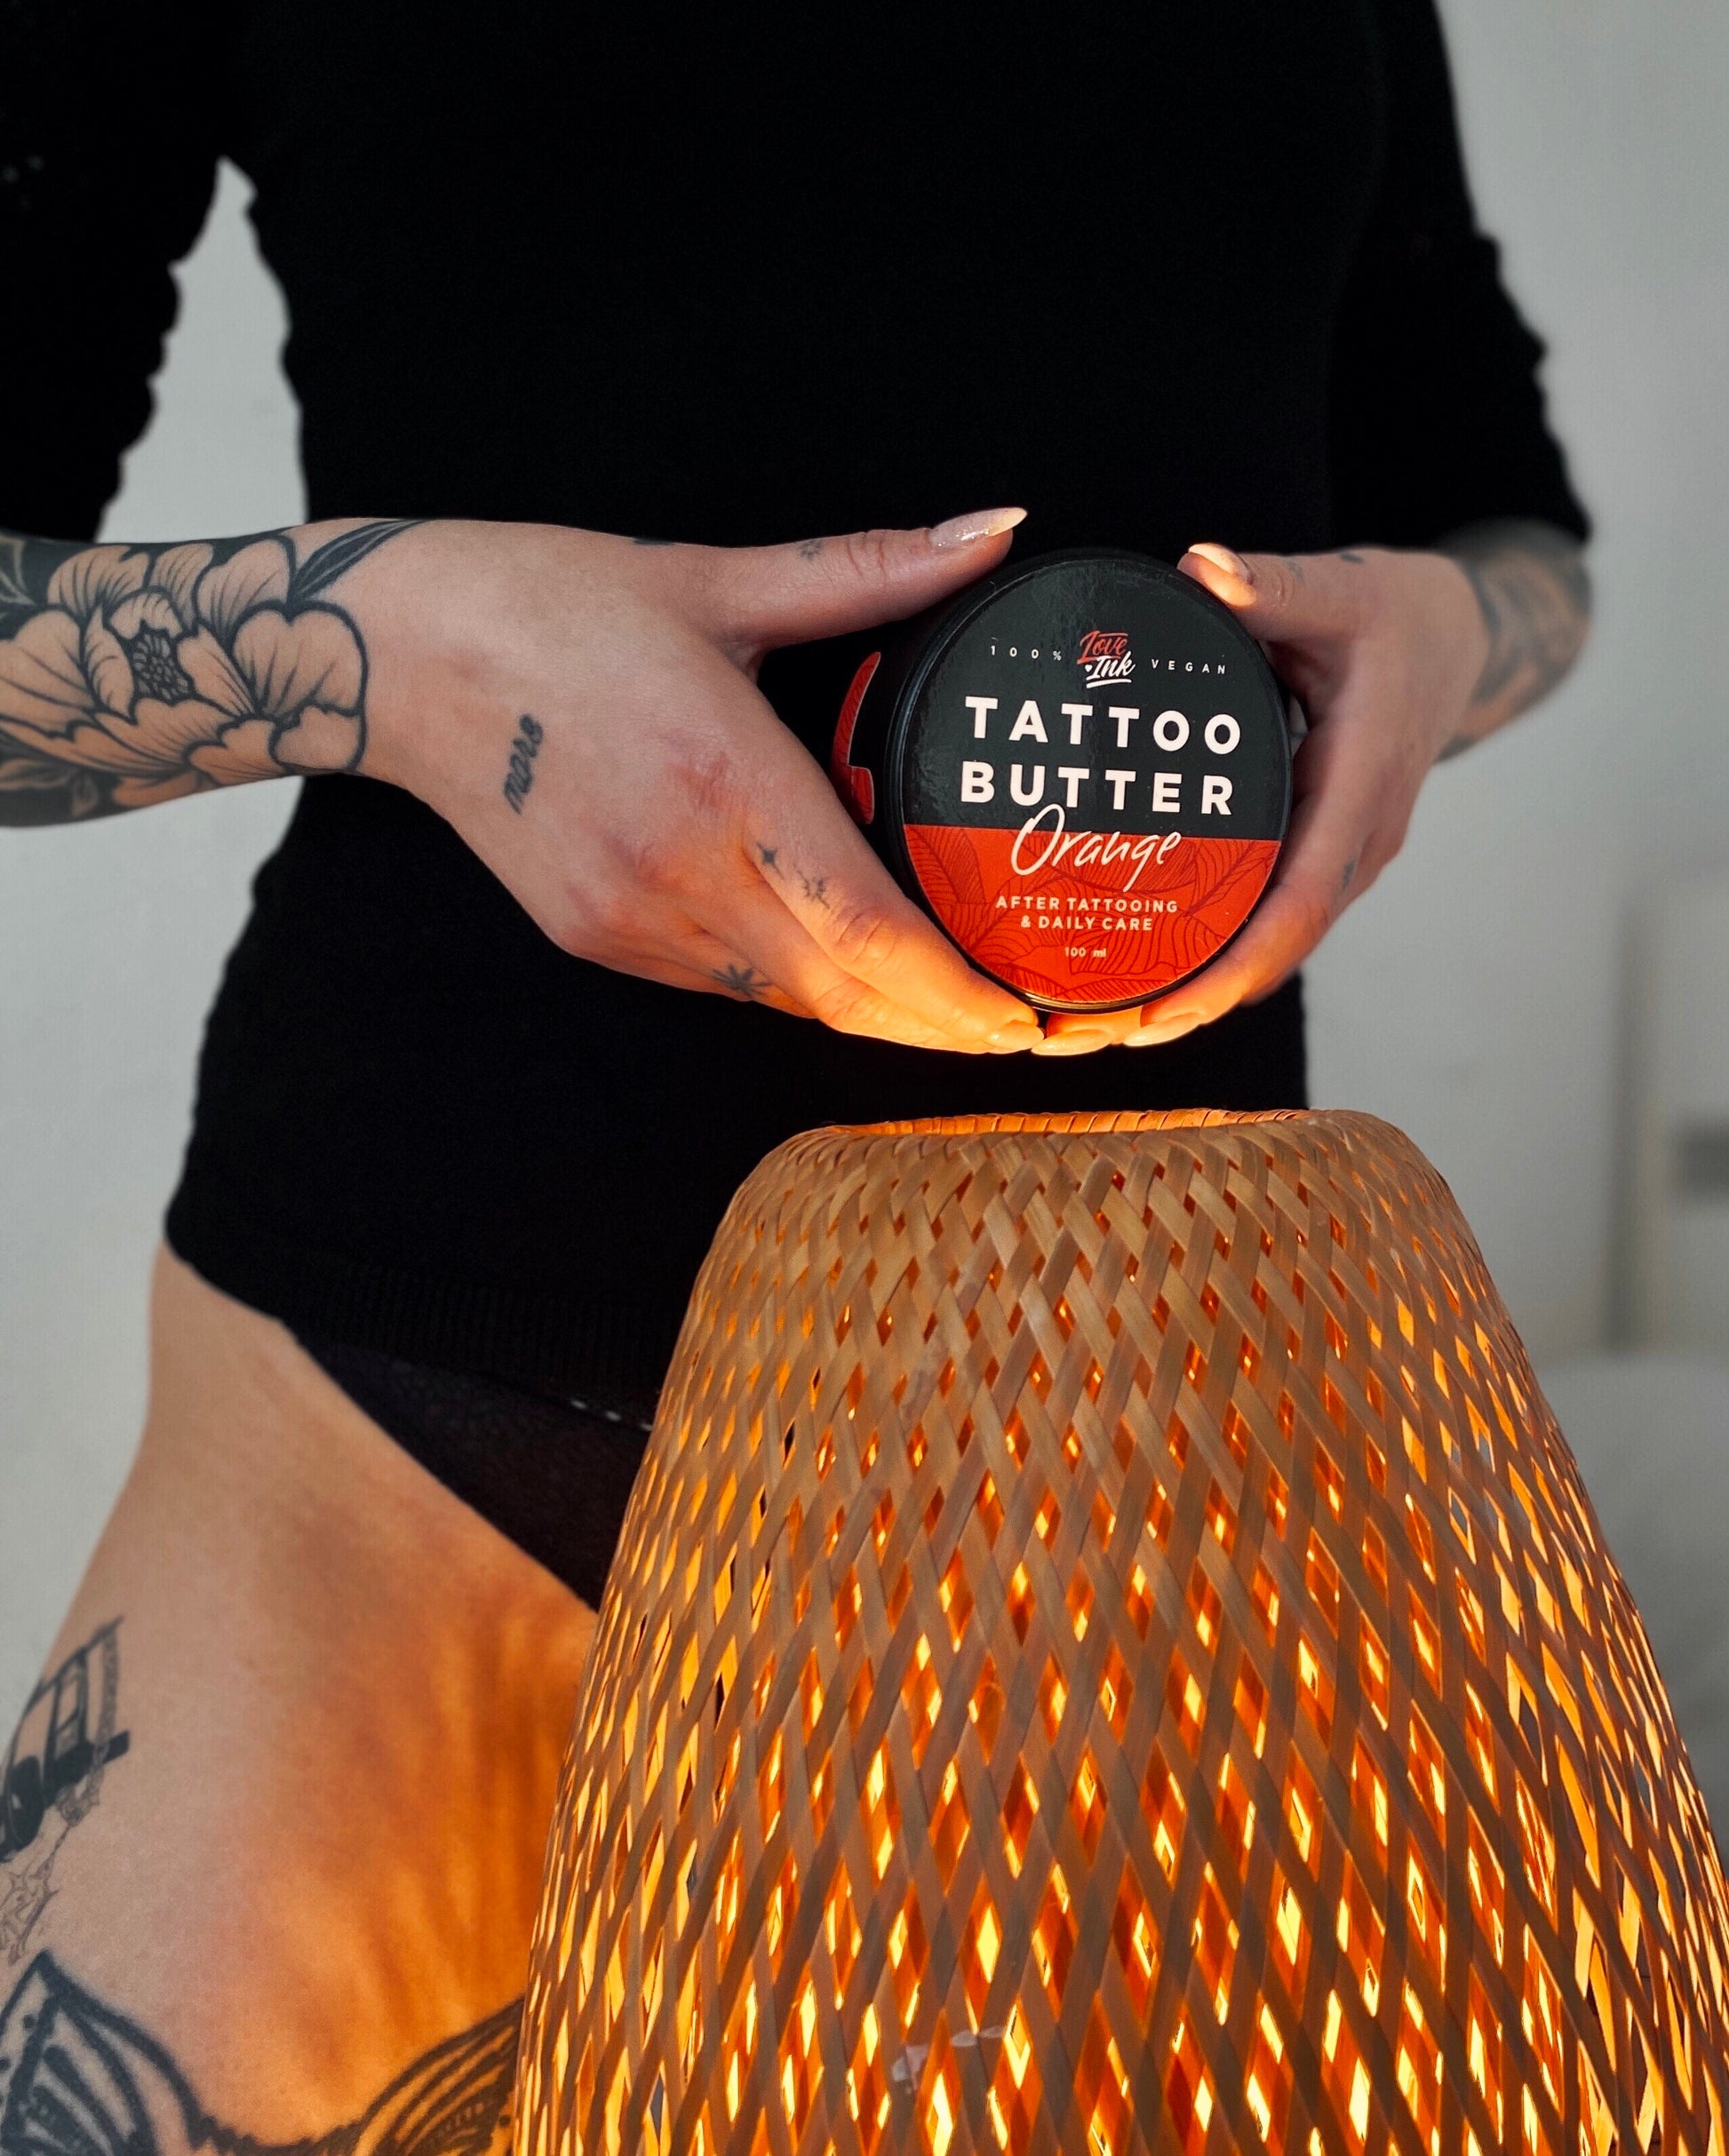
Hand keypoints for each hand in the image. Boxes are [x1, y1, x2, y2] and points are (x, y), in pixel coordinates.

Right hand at [355, 513, 1044, 1054]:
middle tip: (1017, 1030)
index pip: (871, 931)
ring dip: (869, 1010)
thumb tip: (993, 534)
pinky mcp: (594, 937)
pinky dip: (791, 983)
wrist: (396, 655)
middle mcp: (679, 872)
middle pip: (841, 995)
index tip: (1027, 1017)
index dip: (959, 994)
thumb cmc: (552, 604)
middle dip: (938, 1026)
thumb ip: (868, 571)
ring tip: (947, 1001)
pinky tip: (834, 959)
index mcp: (725, 781)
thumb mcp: (717, 580)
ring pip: (784, 1002)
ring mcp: (630, 918)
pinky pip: (722, 984)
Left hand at [1038, 541, 1488, 1053]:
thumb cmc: (1398, 617)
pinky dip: (1223, 950)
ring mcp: (1347, 853)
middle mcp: (1359, 838)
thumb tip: (1206, 569)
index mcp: (1362, 785)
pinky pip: (1275, 916)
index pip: (1298, 902)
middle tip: (1105, 1031)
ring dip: (1206, 987)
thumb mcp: (1344, 589)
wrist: (1456, 639)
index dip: (1233, 967)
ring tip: (1114, 1019)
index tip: (1166, 1008)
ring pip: (1278, 943)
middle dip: (1200, 1000)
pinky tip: (1154, 964)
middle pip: (1280, 948)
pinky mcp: (1329, 852)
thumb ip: (1274, 586)